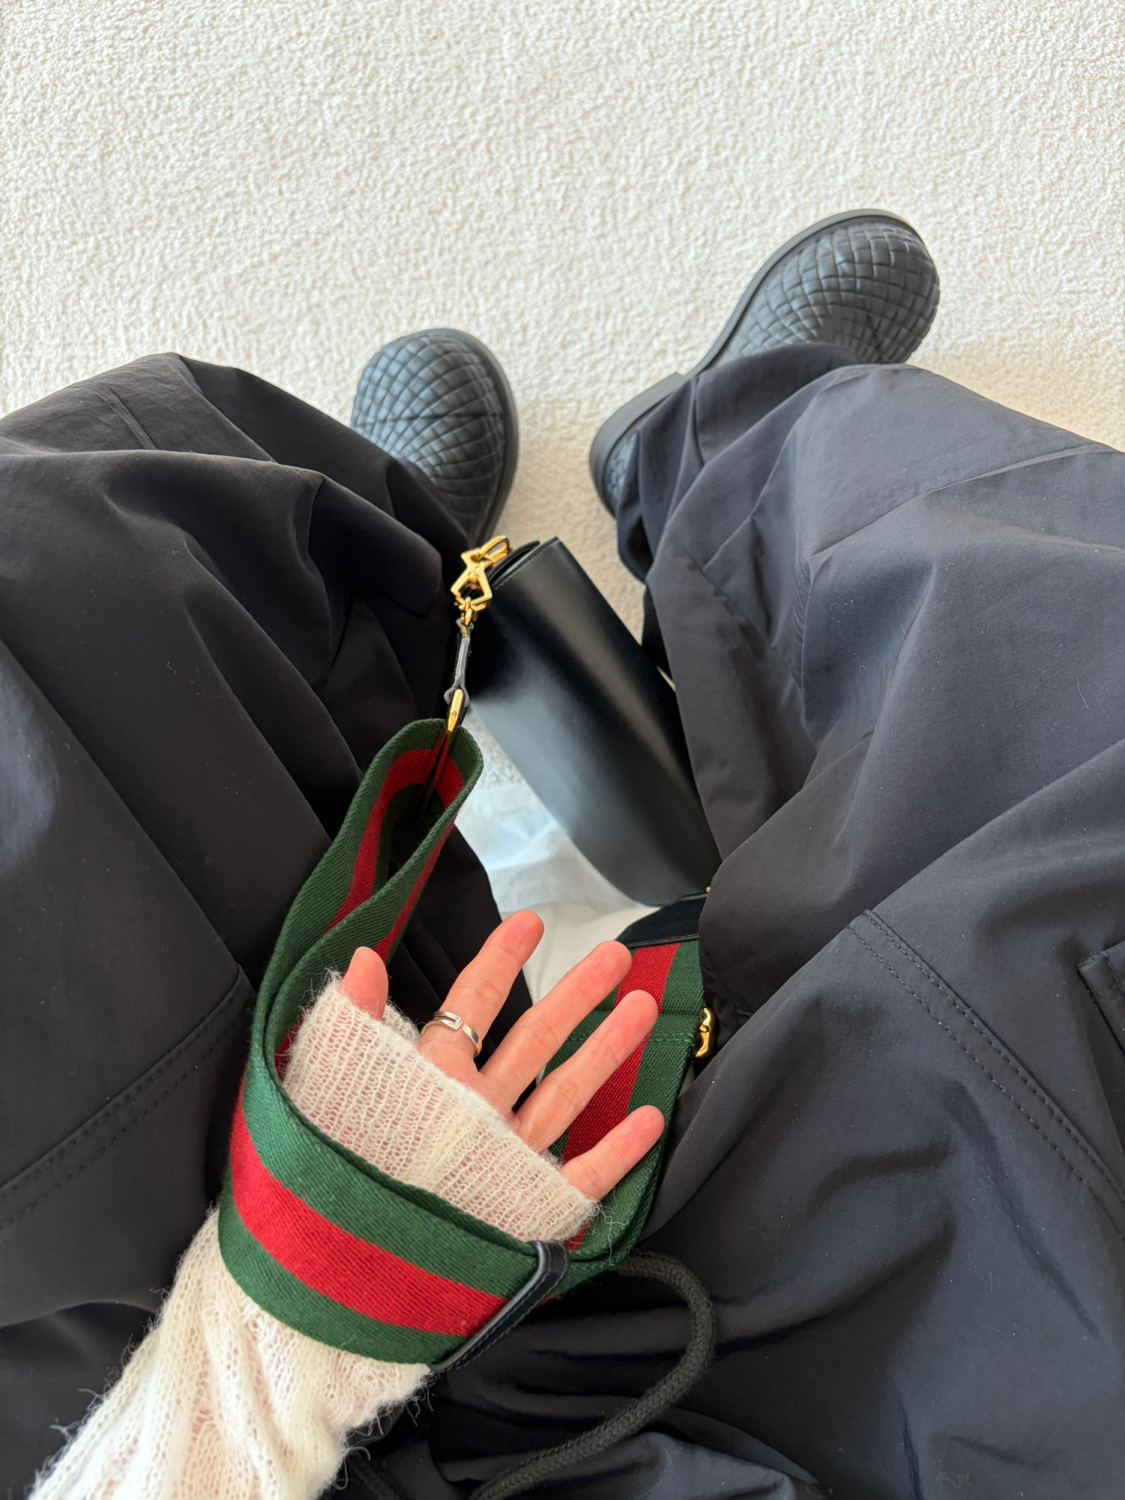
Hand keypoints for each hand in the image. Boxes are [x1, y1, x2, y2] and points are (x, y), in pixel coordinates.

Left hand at [338, 911, 663, 1200]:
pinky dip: (620, 1149)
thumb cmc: (333, 1187)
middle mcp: (473, 1113)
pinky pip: (584, 1174)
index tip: (530, 921)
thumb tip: (361, 956)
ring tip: (643, 1007)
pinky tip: (649, 1115)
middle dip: (577, 994)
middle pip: (535, 1039)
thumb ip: (351, 1027)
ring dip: (606, 1049)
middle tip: (615, 954)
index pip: (471, 1004)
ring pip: (566, 1093)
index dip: (500, 960)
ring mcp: (504, 1160)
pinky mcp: (527, 1208)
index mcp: (430, 1080)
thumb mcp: (336, 1097)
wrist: (349, 1283)